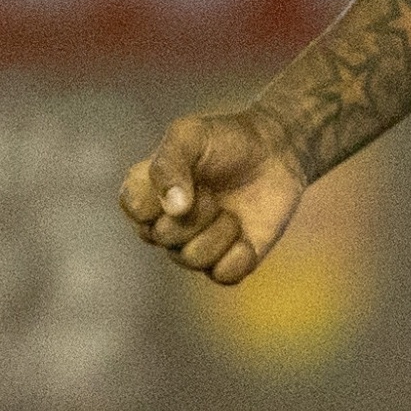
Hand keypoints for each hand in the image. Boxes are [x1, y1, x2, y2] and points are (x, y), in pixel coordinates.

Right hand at [118, 108, 304, 285]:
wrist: (276, 152)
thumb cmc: (226, 139)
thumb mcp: (190, 135)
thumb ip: (169, 164)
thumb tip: (173, 209)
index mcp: (147, 193)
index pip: (134, 208)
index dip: (161, 197)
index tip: (186, 174)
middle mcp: (165, 225)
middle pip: (163, 237)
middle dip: (196, 212)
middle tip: (214, 192)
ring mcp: (195, 246)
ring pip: (191, 259)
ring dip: (219, 231)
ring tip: (232, 212)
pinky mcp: (227, 262)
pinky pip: (223, 276)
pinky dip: (238, 256)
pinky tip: (247, 237)